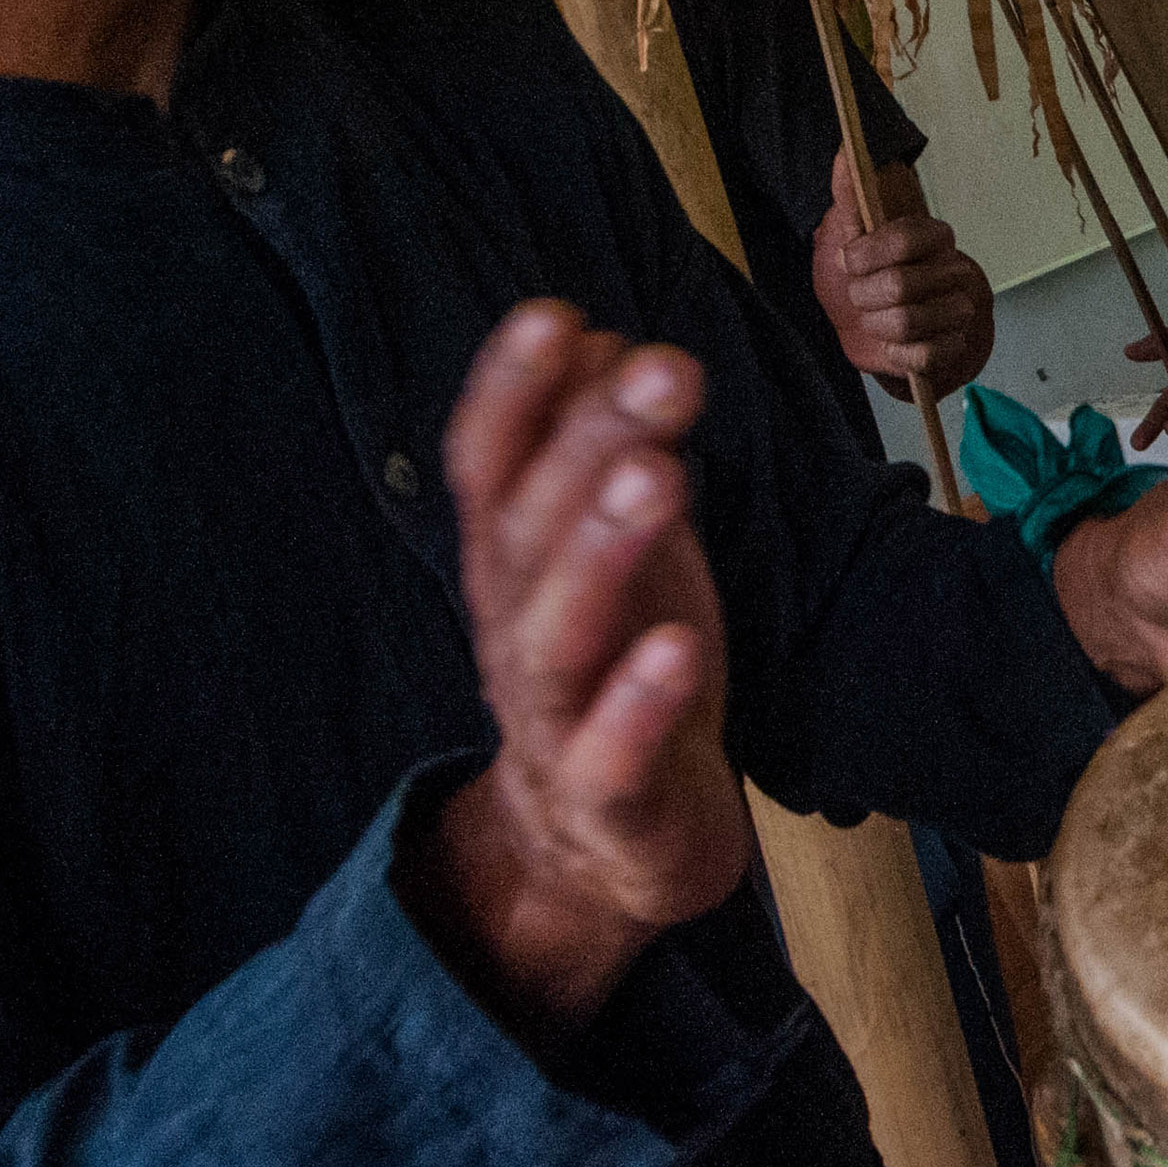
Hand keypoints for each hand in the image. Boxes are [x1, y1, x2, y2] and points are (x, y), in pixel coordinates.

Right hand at [416, 302, 755, 1043]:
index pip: (490, 466)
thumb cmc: (617, 674)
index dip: (513, 392)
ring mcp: (553, 718)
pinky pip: (612, 751)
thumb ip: (599, 454)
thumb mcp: (614, 554)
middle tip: (661, 369)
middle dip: (589, 444)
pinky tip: (678, 647)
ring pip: (559, 633)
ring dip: (604, 551)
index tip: (556, 315)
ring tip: (657, 477)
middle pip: (531, 531)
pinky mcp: (606, 797)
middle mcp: (516, 631)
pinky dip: (639, 701)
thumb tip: (599, 336)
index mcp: (513, 564)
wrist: (606, 851)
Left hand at [811, 151, 993, 388]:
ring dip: (876, 324)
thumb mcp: (850, 234)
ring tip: (874, 318)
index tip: (850, 261)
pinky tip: (893, 342)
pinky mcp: (954, 348)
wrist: (873, 327)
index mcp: (935, 236)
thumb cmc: (862, 276)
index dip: (866, 255)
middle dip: (863, 295)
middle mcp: (955, 270)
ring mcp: (959, 311)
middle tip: (860, 294)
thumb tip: (844, 150)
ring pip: (908, 322)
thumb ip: (850, 194)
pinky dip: (897, 352)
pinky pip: (922, 356)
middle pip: (899, 285)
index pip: (905, 238)